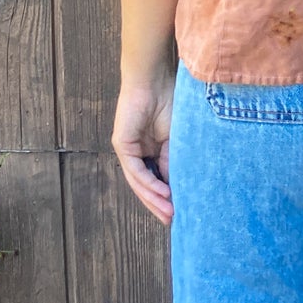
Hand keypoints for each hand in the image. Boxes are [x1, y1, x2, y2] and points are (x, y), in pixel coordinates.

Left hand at [112, 72, 175, 224]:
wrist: (155, 80)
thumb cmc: (170, 103)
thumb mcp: (177, 140)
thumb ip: (174, 162)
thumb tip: (177, 188)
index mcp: (150, 152)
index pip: (157, 180)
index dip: (167, 197)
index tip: (181, 213)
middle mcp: (137, 154)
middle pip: (145, 186)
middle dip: (158, 205)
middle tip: (172, 221)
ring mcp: (128, 150)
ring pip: (139, 182)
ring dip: (154, 199)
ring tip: (169, 213)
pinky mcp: (121, 145)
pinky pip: (134, 170)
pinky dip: (148, 184)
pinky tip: (161, 194)